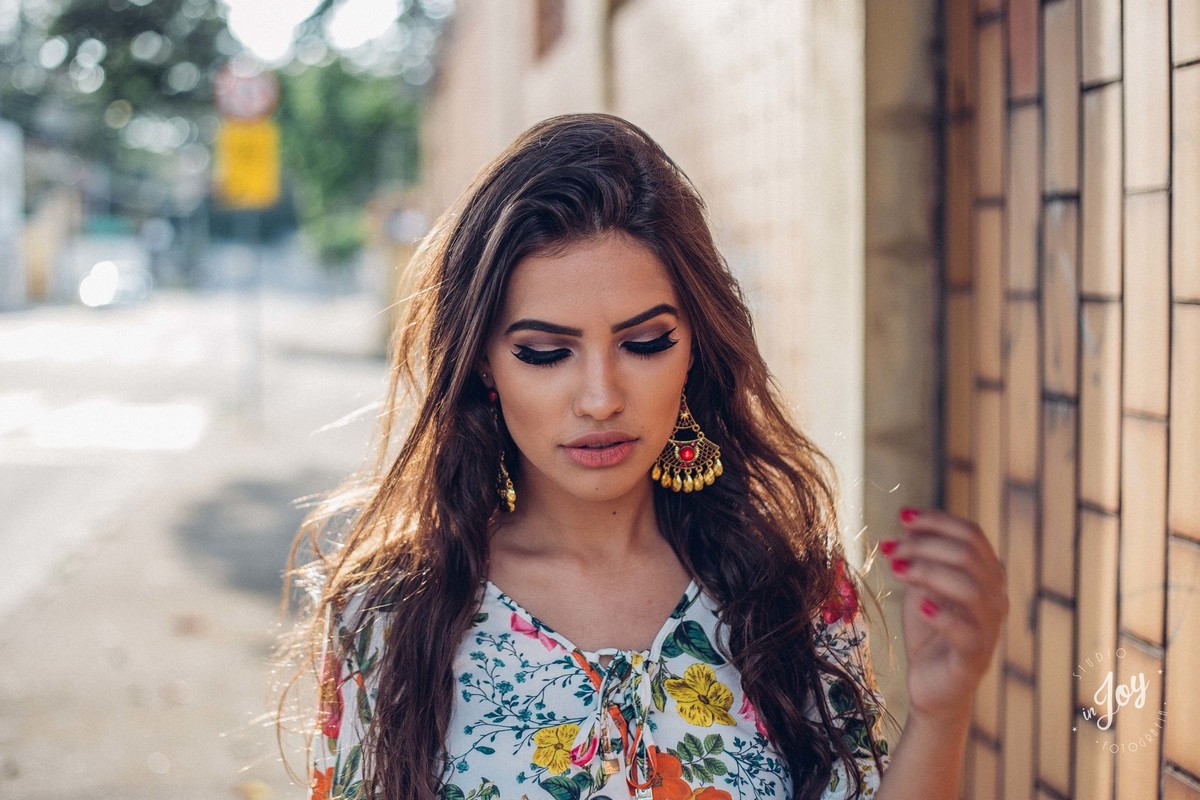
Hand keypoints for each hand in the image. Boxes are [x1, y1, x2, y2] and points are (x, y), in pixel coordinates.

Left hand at [878, 508, 1007, 723]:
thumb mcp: (920, 586)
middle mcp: (995, 598)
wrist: (930, 684)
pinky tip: (919, 606)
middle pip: (968, 555)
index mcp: (986, 575)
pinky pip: (966, 632)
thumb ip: (919, 558)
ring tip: (895, 570)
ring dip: (928, 572)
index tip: (902, 516)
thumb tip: (904, 525)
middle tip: (889, 550)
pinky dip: (941, 615)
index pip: (972, 534)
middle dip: (924, 545)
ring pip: (969, 587)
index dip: (938, 521)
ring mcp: (989, 629)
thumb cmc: (928, 631)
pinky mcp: (975, 658)